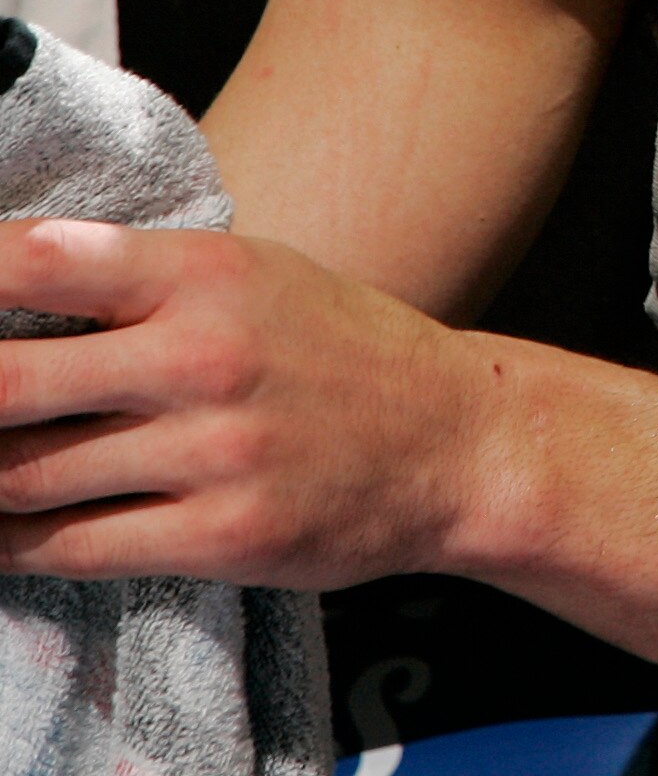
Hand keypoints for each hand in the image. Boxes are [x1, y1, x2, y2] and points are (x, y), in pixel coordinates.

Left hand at [0, 221, 487, 587]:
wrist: (459, 443)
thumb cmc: (342, 351)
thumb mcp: (255, 273)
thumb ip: (135, 274)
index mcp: (210, 272)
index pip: (37, 261)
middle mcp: (208, 357)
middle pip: (3, 384)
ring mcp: (214, 453)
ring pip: (22, 478)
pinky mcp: (221, 536)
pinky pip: (71, 547)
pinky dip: (12, 545)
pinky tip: (2, 532)